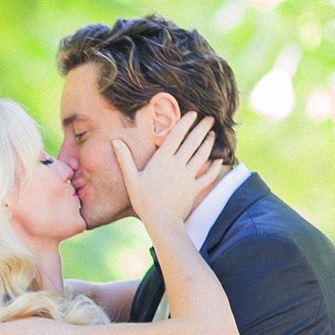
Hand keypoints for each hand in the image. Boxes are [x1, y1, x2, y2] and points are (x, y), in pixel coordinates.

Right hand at [113, 111, 218, 231]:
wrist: (161, 222)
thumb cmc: (143, 201)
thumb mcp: (131, 179)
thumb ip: (125, 159)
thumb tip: (115, 141)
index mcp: (162, 160)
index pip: (176, 135)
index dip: (186, 122)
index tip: (193, 113)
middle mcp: (177, 165)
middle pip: (193, 142)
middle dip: (202, 128)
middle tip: (210, 118)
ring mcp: (188, 177)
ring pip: (202, 155)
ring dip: (209, 143)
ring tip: (212, 134)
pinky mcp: (195, 189)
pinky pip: (208, 176)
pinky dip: (214, 167)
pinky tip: (219, 160)